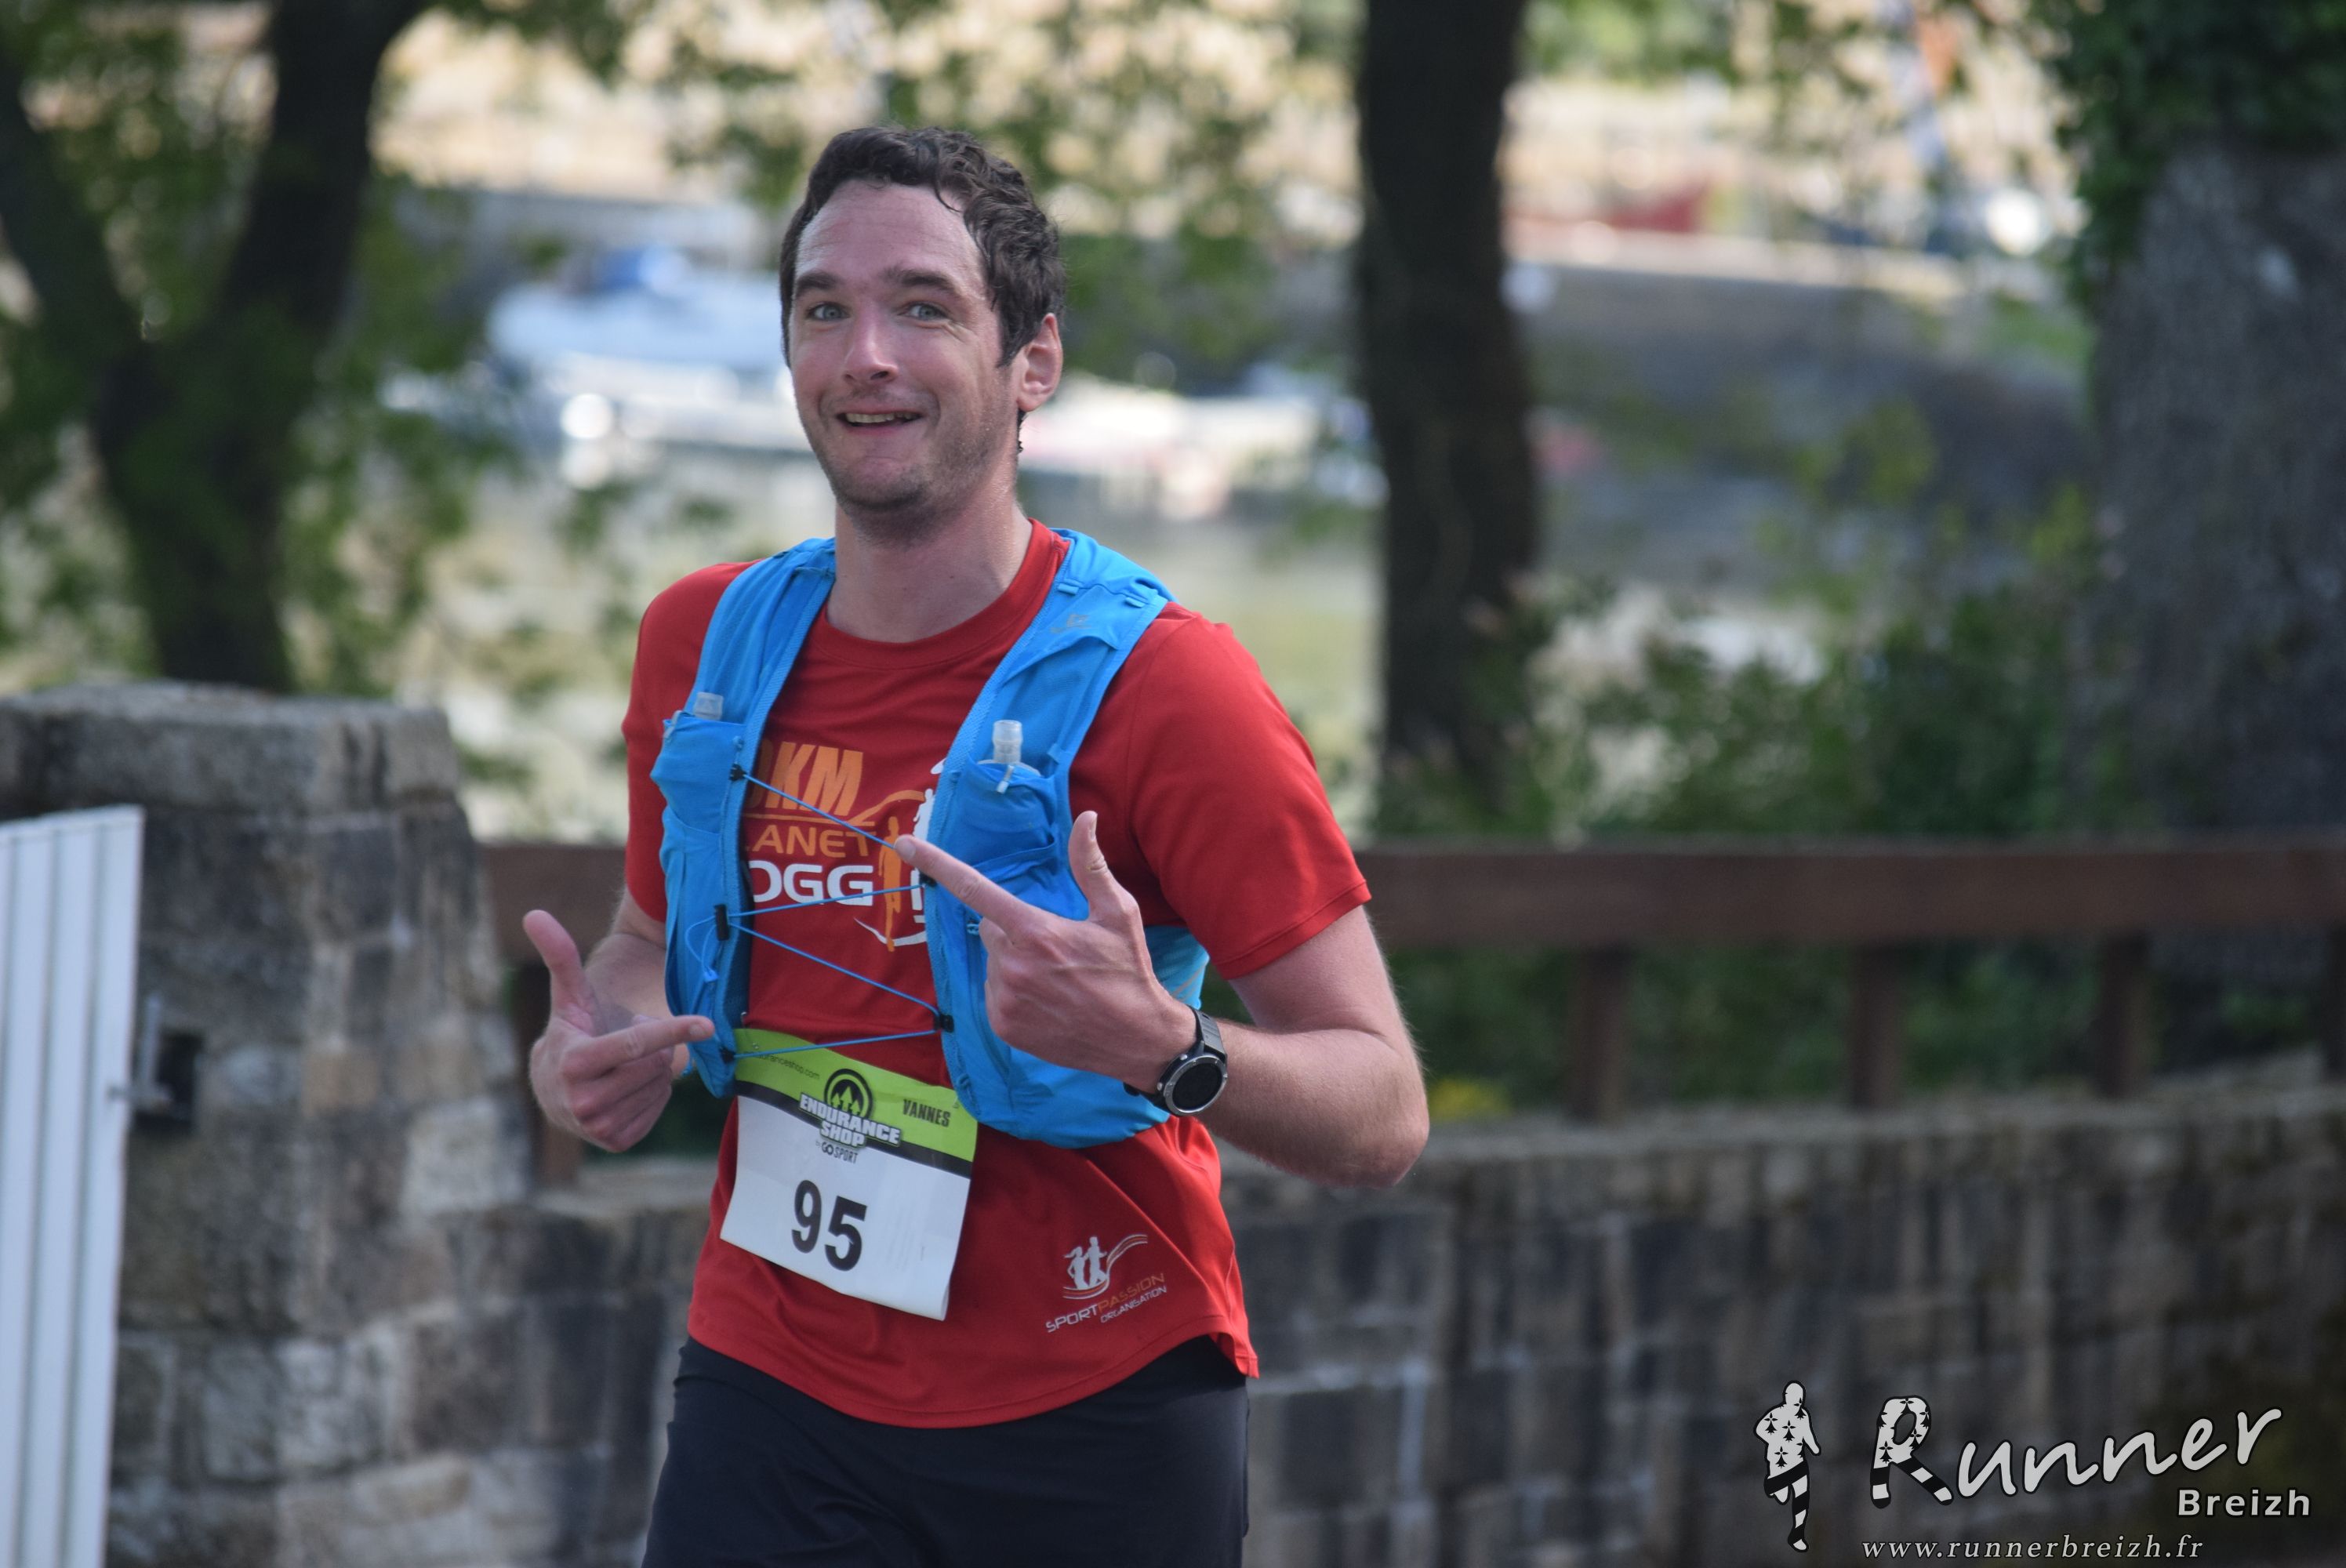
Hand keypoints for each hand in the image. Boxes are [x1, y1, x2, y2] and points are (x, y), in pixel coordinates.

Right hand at [522, 908, 710, 1151]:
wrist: (552, 1089)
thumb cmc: (570, 1032)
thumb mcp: (568, 996)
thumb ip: (559, 956)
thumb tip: (534, 913)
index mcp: (573, 1062)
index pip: (633, 1045)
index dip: (671, 1031)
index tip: (706, 1024)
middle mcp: (583, 1101)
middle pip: (653, 1064)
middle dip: (653, 1048)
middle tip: (628, 1044)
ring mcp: (598, 1127)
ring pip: (658, 1086)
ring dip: (652, 1071)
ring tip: (623, 1066)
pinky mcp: (615, 1142)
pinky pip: (658, 1109)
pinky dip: (652, 1094)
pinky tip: (628, 1088)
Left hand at [892, 811, 1191, 1088]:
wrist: (1135, 1038)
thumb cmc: (1128, 970)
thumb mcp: (1118, 912)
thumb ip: (1090, 865)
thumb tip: (1085, 819)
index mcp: (1035, 931)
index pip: (974, 889)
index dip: (937, 864)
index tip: (904, 844)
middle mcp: (1012, 964)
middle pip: (991, 929)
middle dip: (1015, 931)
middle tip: (1056, 948)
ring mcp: (1003, 998)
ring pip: (993, 963)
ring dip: (1014, 964)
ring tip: (1056, 980)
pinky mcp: (1002, 1025)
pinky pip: (993, 993)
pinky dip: (1013, 992)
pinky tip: (1046, 1001)